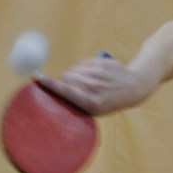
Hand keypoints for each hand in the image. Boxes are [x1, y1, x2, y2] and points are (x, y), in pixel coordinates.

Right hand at [36, 56, 155, 115]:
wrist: (134, 87)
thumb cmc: (109, 101)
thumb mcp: (95, 109)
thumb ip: (76, 102)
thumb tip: (55, 90)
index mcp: (92, 103)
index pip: (66, 91)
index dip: (50, 84)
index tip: (37, 77)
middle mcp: (95, 88)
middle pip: (66, 78)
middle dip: (64, 81)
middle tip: (75, 87)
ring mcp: (99, 74)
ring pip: (73, 70)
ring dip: (74, 74)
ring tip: (87, 82)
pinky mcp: (101, 63)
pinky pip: (81, 63)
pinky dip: (82, 68)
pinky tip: (94, 75)